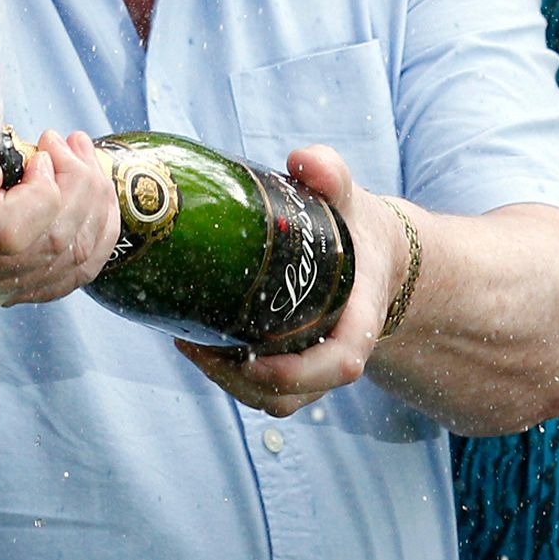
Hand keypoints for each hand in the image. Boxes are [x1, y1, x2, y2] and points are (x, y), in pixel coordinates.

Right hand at [0, 108, 120, 305]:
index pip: (11, 233)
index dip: (42, 192)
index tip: (41, 154)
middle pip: (52, 244)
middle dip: (78, 183)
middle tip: (68, 141)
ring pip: (75, 256)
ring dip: (94, 198)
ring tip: (81, 154)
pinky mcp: (25, 280)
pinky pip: (80, 269)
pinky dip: (100, 227)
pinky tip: (96, 190)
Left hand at [178, 143, 407, 416]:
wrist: (371, 254)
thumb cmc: (357, 226)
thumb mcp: (351, 198)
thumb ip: (332, 175)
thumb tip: (302, 160)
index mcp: (359, 319)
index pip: (341, 363)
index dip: (299, 372)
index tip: (253, 357)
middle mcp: (337, 352)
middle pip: (292, 394)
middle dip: (239, 379)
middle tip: (194, 341)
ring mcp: (313, 365)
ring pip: (272, 400)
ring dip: (226, 380)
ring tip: (187, 340)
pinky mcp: (291, 365)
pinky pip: (261, 390)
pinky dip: (227, 375)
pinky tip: (195, 340)